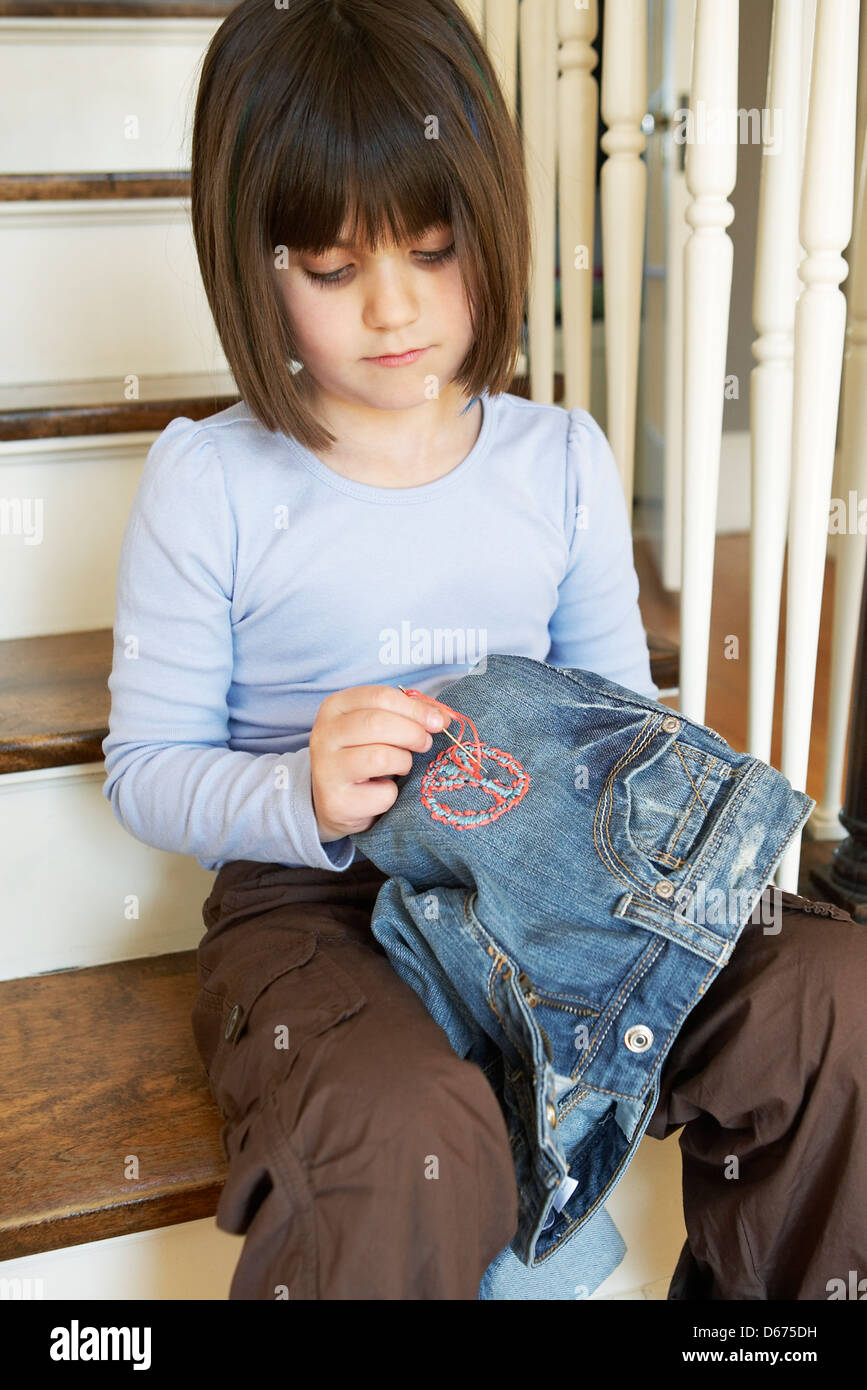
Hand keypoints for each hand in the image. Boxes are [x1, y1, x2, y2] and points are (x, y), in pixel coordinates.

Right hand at [309, 684, 450, 840]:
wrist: (334, 799)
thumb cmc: (363, 754)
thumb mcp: (379, 726)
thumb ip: (408, 715)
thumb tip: (442, 718)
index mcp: (334, 707)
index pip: (380, 697)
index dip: (416, 709)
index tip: (438, 722)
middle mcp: (324, 734)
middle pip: (377, 723)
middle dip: (413, 733)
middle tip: (425, 744)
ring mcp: (326, 769)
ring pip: (380, 757)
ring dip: (403, 762)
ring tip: (401, 766)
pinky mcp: (336, 801)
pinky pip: (382, 793)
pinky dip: (392, 793)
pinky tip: (381, 790)